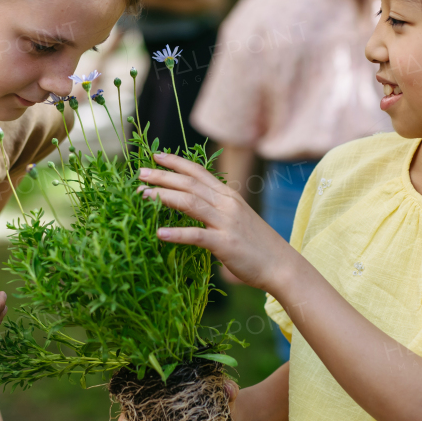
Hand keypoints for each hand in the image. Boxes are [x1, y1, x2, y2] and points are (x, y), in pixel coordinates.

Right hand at [117, 379, 238, 420]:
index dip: (130, 409)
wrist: (233, 420)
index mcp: (167, 396)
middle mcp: (162, 413)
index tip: (128, 418)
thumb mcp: (227, 392)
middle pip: (135, 419)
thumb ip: (229, 388)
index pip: (141, 401)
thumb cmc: (225, 401)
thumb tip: (230, 389)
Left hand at [137, 151, 295, 292]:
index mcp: (228, 196)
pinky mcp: (225, 244)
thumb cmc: (256, 244)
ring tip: (142, 196)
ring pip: (190, 203)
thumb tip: (191, 206)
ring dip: (164, 197)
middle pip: (189, 184)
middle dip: (162, 176)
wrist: (281, 265)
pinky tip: (159, 233)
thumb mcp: (236, 218)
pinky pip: (197, 236)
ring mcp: (226, 223)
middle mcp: (227, 204)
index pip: (198, 172)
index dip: (176, 162)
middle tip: (139, 173)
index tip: (155, 155)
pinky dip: (177, 233)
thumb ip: (216, 209)